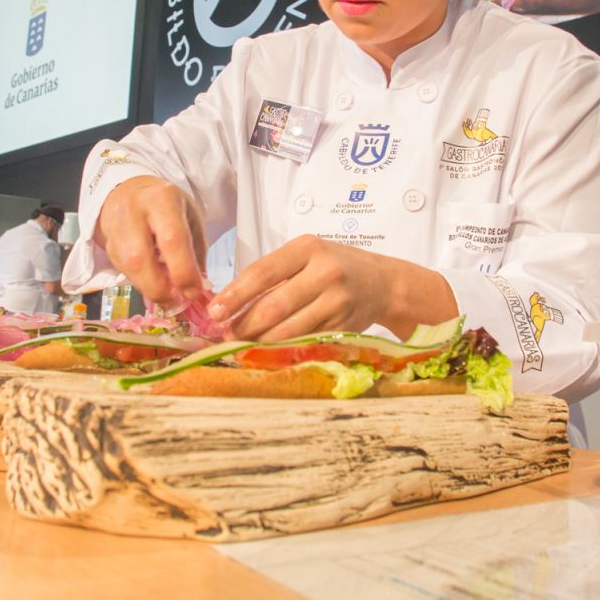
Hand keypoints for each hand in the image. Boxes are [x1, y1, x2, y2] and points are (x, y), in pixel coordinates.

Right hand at [94, 176, 208, 306]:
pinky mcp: (107, 243)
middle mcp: (133, 211)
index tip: (193, 291)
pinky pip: (122, 270)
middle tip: (176, 300)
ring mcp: (115, 228)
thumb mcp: (189, 218)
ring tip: (167, 294)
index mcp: (162, 199)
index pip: (172, 239)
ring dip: (150, 289)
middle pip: (140, 258)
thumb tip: (195, 290)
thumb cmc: (166, 206)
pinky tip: (152, 280)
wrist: (129, 190)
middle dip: (160, 288)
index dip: (183, 272)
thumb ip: (194, 253)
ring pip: (128, 268)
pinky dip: (140, 282)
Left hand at [207, 235, 456, 341]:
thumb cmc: (336, 265)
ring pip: (289, 329)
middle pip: (274, 305)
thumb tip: (231, 301)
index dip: (235, 295)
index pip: (262, 273)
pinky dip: (283, 349)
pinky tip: (268, 352)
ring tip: (241, 345)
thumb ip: (275, 272)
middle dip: (244, 324)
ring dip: (260, 342)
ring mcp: (337, 302)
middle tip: (225, 335)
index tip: (215, 311)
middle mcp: (325, 273)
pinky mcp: (343, 326)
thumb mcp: (307, 255)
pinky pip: (306, 342)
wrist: (384, 283)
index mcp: (309, 248)